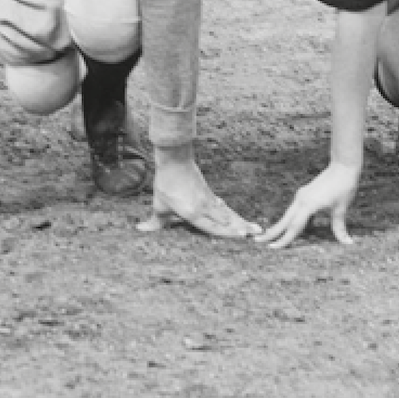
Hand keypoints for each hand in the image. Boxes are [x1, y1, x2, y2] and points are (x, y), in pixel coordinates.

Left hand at [138, 149, 261, 239]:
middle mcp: (205, 207)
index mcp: (193, 213)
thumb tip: (140, 229)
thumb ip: (154, 222)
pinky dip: (231, 213)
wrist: (175, 161)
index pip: (213, 227)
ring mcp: (209, 199)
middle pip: (227, 220)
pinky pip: (222, 207)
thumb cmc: (166, 184)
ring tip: (255, 227)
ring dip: (241, 221)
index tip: (242, 236)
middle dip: (242, 228)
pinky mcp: (209, 193)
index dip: (228, 232)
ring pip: (228, 213)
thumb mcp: (159, 205)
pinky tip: (235, 216)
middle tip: (258, 234)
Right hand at [257, 163, 359, 248]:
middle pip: (284, 220)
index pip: (294, 227)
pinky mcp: (305, 193)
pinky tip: (292, 227)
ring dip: (280, 226)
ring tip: (270, 236)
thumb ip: (339, 227)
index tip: (272, 248)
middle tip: (257, 241)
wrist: (343, 165)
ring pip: (288, 214)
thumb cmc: (344, 185)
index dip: (284, 239)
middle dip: (272, 232)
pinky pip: (296, 210)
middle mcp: (301, 200)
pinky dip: (292, 219)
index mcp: (308, 204)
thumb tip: (347, 243)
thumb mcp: (341, 208)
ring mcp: (302, 195)